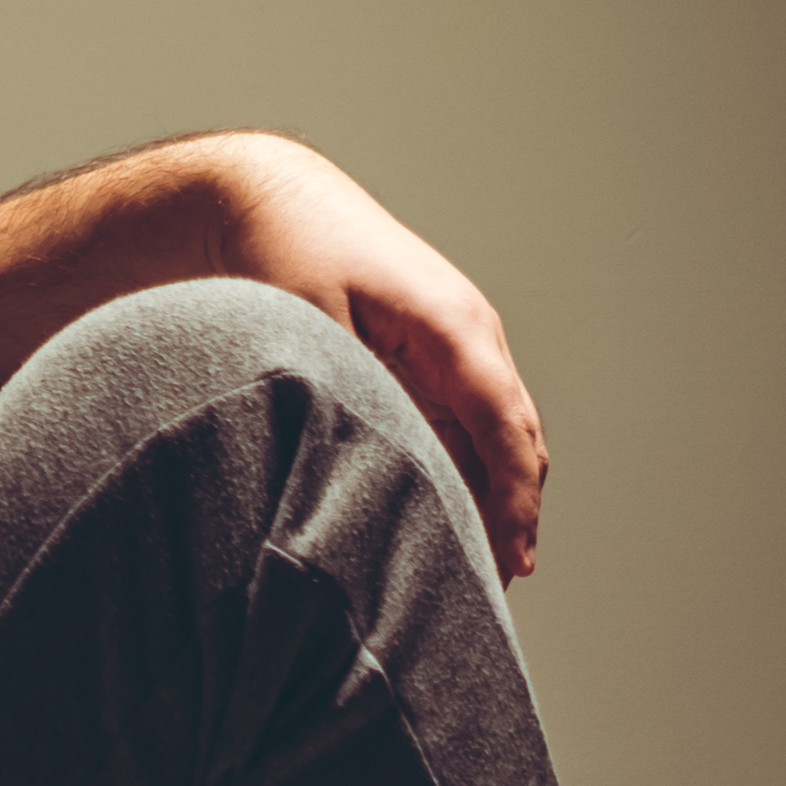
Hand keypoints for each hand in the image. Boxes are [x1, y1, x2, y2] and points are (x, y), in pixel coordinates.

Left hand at [219, 140, 549, 578]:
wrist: (270, 198)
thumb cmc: (285, 254)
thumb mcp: (309, 329)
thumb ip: (350, 398)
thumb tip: (375, 473)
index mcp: (454, 327)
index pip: (505, 429)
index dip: (515, 502)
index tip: (513, 561)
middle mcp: (471, 336)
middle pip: (514, 440)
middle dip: (513, 513)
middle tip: (497, 587)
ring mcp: (455, 345)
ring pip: (491, 437)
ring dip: (489, 497)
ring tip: (473, 569)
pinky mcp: (430, 355)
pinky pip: (461, 423)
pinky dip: (461, 471)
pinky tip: (441, 518)